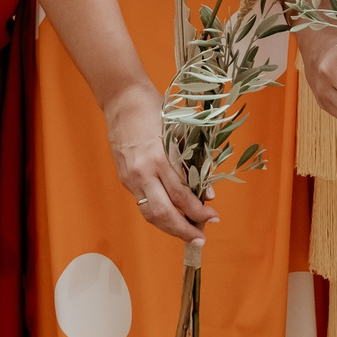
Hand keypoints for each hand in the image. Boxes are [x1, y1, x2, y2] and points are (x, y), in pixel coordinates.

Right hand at [104, 82, 216, 243]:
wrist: (122, 98)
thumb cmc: (155, 109)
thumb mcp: (180, 131)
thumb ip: (192, 162)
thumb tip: (208, 192)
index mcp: (158, 158)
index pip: (181, 195)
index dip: (198, 210)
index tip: (214, 217)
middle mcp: (142, 172)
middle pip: (163, 212)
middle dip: (183, 229)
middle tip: (201, 238)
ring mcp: (130, 177)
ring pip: (150, 213)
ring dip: (169, 227)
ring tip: (187, 234)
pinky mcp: (124, 177)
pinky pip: (142, 203)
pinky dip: (158, 214)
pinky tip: (171, 219)